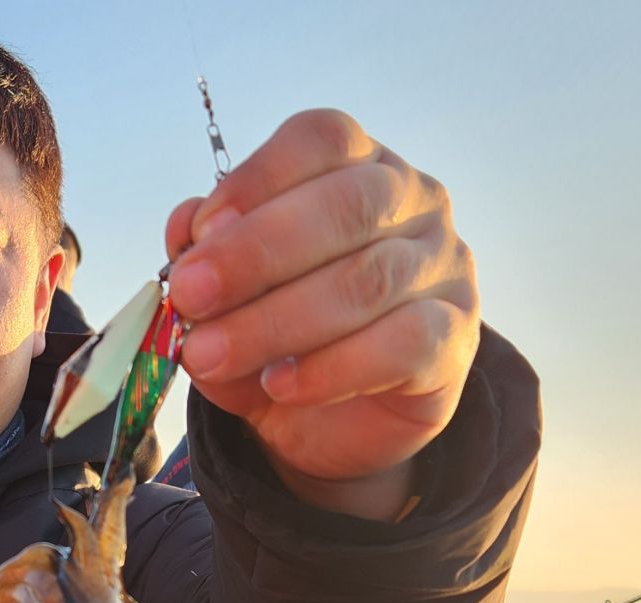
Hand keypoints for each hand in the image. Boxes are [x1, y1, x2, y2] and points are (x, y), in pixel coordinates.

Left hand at [165, 110, 479, 518]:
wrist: (333, 424)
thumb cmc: (280, 338)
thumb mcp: (226, 301)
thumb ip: (204, 262)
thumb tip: (184, 228)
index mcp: (358, 167)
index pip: (322, 140)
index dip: (257, 178)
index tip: (198, 232)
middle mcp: (414, 203)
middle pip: (346, 205)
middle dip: (255, 252)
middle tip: (190, 295)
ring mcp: (443, 268)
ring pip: (368, 279)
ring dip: (275, 320)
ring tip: (209, 354)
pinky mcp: (456, 340)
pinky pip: (402, 344)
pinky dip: (332, 367)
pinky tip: (281, 385)